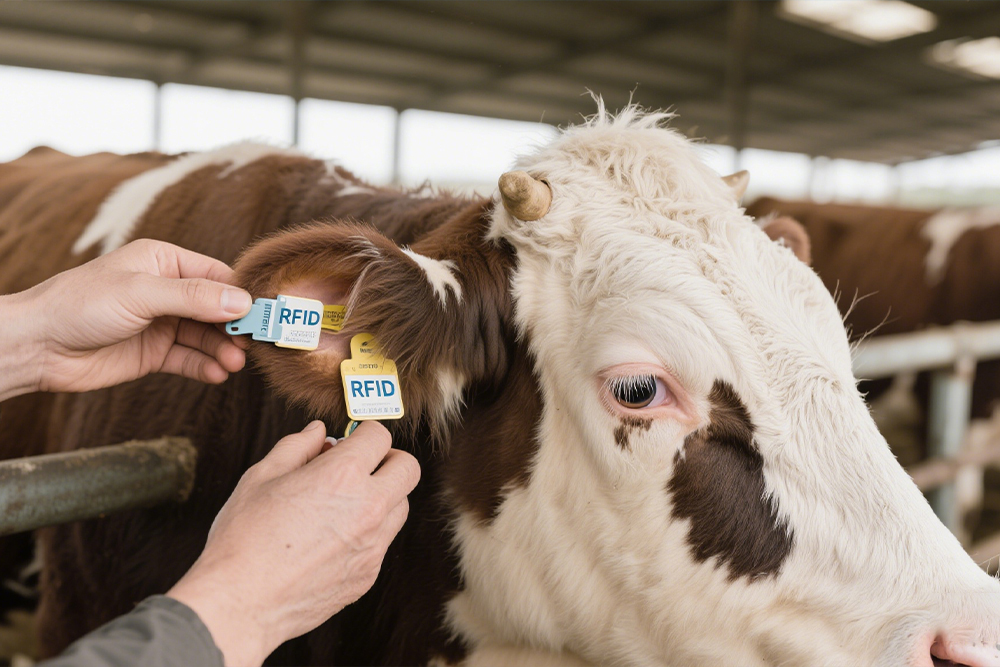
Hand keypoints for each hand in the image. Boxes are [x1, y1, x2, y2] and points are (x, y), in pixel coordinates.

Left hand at [2, 239, 251, 397]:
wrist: (37, 347)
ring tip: (234, 363)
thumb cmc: (79, 305)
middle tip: (254, 344)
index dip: (241, 295)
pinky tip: (216, 374)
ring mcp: (161, 323)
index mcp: (164, 262)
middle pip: (216, 308)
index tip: (263, 315)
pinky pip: (189, 359)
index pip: (217, 275)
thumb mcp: (141, 293)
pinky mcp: (153, 353)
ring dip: (223, 350)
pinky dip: (205, 366)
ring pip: (206, 336)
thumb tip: (241, 302)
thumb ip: (194, 297)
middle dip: (235, 327)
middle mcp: (166, 291)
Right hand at [167, 421, 419, 666]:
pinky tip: (332, 538)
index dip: (364, 433)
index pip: (380, 436)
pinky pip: (382, 542)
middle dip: (388, 460)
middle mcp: (368, 508)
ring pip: (401, 507)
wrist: (240, 602)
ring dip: (382, 496)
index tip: (351, 440)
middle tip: (360, 466)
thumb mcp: (261, 477)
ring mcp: (373, 545)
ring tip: (343, 503)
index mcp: (342, 475)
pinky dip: (368, 532)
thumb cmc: (243, 537)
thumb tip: (318, 432)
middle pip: (408, 469)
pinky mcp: (368, 575)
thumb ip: (296, 447)